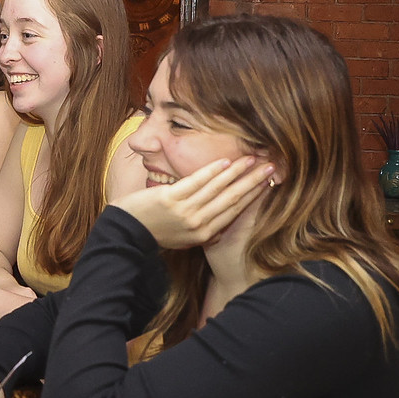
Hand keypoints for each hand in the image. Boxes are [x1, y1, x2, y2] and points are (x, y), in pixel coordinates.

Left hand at [114, 156, 273, 249]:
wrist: (127, 233)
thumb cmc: (156, 232)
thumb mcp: (185, 237)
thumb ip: (203, 228)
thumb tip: (221, 220)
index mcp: (205, 233)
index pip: (235, 210)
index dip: (253, 195)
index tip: (268, 182)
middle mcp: (199, 224)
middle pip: (233, 198)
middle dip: (253, 181)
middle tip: (271, 167)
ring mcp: (185, 211)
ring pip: (217, 188)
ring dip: (237, 172)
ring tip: (252, 160)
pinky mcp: (171, 199)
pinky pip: (196, 183)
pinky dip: (211, 171)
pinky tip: (225, 161)